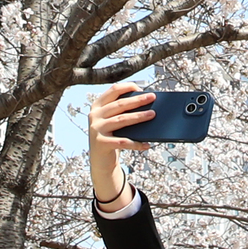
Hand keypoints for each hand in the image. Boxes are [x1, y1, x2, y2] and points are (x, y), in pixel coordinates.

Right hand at [88, 84, 153, 206]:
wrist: (101, 161)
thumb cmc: (112, 137)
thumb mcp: (115, 122)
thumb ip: (124, 113)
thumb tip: (148, 106)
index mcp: (98, 106)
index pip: (113, 91)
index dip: (128, 87)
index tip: (142, 89)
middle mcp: (94, 115)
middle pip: (119, 105)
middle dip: (137, 100)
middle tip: (152, 97)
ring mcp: (96, 129)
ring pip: (121, 120)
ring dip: (138, 117)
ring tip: (152, 115)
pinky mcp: (100, 143)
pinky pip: (122, 142)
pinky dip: (136, 143)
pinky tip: (146, 144)